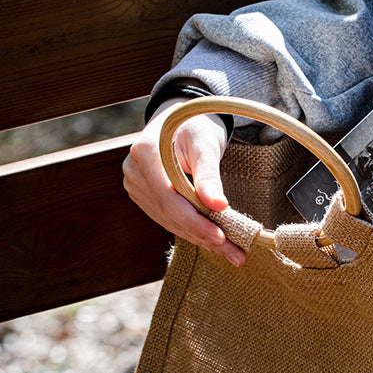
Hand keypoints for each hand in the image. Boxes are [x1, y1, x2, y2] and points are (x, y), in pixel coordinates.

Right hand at [122, 99, 245, 265]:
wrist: (184, 118)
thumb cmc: (197, 125)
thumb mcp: (206, 144)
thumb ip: (209, 175)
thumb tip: (218, 205)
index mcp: (145, 153)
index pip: (169, 198)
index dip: (194, 222)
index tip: (221, 237)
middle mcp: (134, 171)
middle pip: (170, 214)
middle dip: (204, 236)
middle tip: (237, 255)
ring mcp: (136, 184)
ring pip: (169, 221)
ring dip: (201, 239)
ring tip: (233, 253)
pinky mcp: (145, 195)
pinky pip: (169, 218)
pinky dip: (193, 231)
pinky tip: (216, 243)